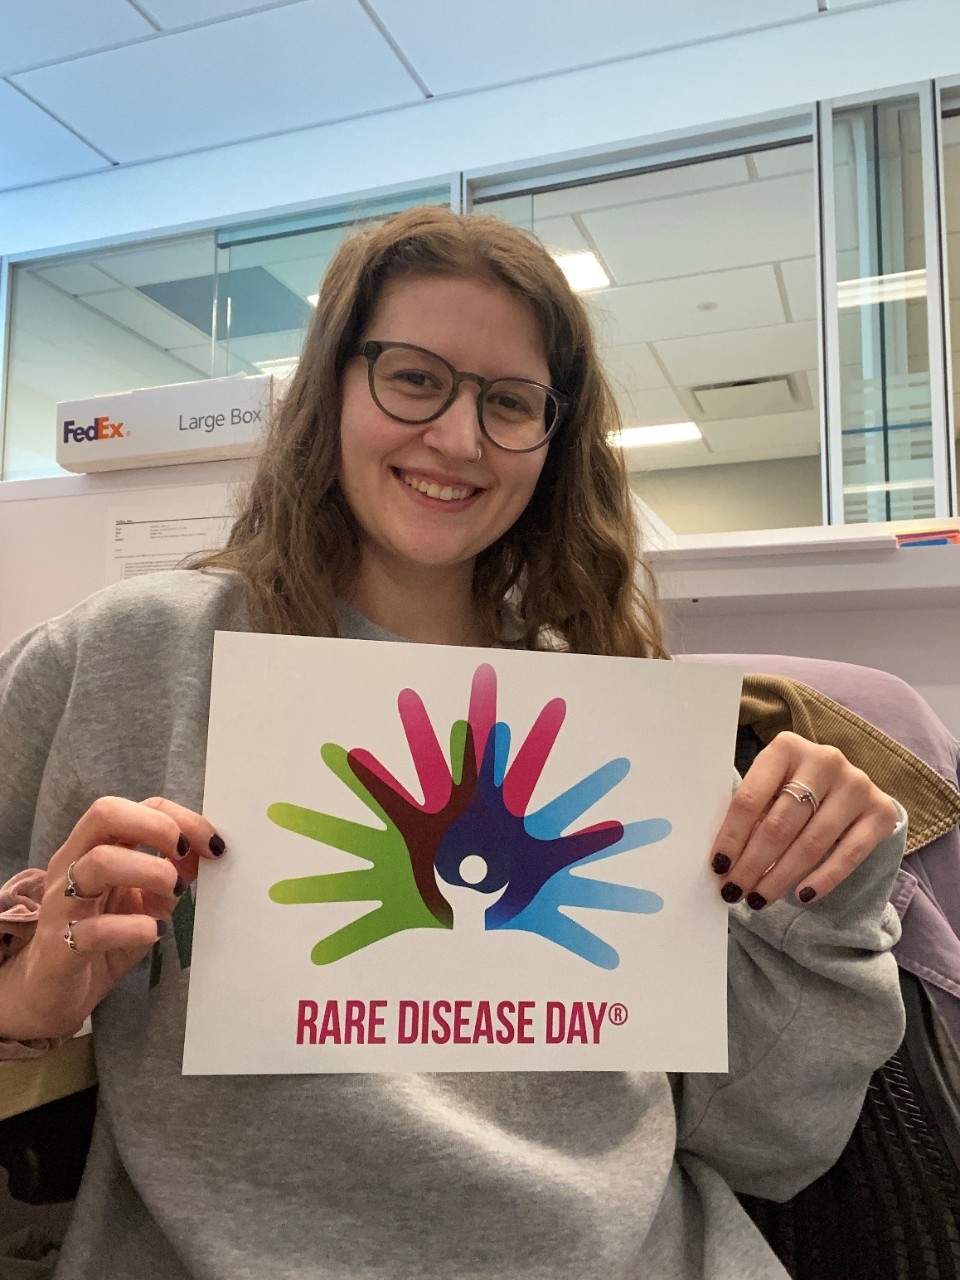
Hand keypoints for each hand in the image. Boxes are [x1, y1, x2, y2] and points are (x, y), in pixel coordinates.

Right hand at [0, 797, 224, 1040]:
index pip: (131, 807)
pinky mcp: (60, 945)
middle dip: (157, 827)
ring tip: (174, 894)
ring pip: (100, 862)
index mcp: (92, 847)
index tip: (213, 843)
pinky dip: (134, 928)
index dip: (178, 817)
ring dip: (151, 871)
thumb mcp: (145, 899)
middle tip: (184, 857)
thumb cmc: (102, 937)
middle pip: (105, 814)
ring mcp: (62, 902)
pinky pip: (95, 928)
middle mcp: (72, 865)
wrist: (55, 993)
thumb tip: (206, 850)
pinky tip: (153, 933)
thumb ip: (172, 872)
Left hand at [709, 732, 900, 909]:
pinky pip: (849, 854)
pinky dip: (824, 878)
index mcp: (786, 748)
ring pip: (811, 843)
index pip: (750, 799)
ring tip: (760, 898)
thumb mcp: (770, 787)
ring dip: (781, 877)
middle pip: (780, 824)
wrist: (848, 785)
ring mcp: (856, 785)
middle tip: (735, 890)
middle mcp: (824, 761)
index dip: (731, 836)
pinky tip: (802, 895)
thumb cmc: (795, 787)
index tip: (718, 867)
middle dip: (753, 864)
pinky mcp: (880, 811)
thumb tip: (723, 861)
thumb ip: (751, 813)